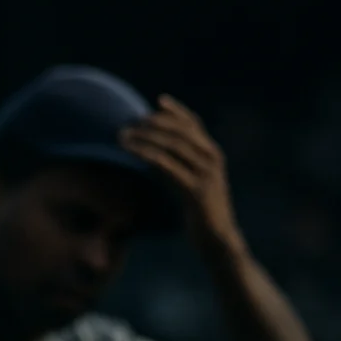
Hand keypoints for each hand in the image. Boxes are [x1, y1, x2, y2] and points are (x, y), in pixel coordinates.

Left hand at [119, 95, 245, 254]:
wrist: (218, 239)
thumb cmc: (201, 212)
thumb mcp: (189, 183)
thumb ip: (178, 165)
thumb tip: (151, 151)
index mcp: (213, 154)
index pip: (194, 124)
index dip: (176, 111)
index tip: (158, 101)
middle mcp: (212, 159)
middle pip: (180, 131)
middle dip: (153, 123)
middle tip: (129, 123)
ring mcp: (206, 174)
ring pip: (172, 145)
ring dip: (145, 137)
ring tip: (123, 136)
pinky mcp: (196, 190)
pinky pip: (168, 166)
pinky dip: (148, 155)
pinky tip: (133, 152)